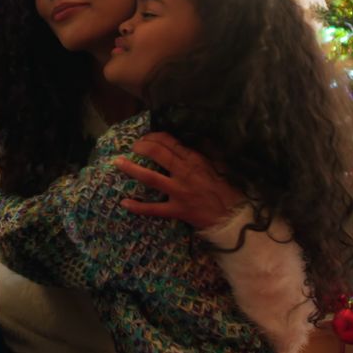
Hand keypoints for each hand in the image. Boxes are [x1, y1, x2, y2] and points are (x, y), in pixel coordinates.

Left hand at [116, 132, 244, 230]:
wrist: (234, 216)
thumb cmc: (228, 189)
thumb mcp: (220, 164)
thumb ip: (207, 150)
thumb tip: (196, 136)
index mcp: (195, 160)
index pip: (170, 142)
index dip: (154, 136)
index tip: (147, 137)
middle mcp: (184, 173)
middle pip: (158, 154)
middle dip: (142, 146)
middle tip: (133, 146)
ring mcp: (179, 192)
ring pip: (151, 178)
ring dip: (132, 169)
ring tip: (118, 163)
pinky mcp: (177, 210)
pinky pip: (154, 209)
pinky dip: (138, 207)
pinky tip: (124, 203)